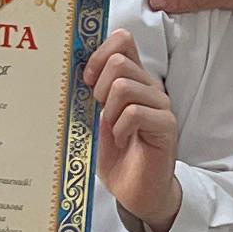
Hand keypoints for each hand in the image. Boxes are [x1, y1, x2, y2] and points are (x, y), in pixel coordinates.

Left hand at [85, 30, 181, 231]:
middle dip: (98, 86)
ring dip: (109, 110)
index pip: (122, 40)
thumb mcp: (94, 118)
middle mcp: (149, 86)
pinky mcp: (166, 125)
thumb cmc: (115, 155)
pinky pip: (135, 112)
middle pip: (119, 60)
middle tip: (99, 110)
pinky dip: (120, 128)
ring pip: (125, 86)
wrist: (135, 191)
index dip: (99, 53)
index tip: (87, 79)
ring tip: (112, 128)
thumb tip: (67, 70)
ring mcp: (160, 105)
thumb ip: (89, 93)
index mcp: (132, 78)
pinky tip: (122, 140)